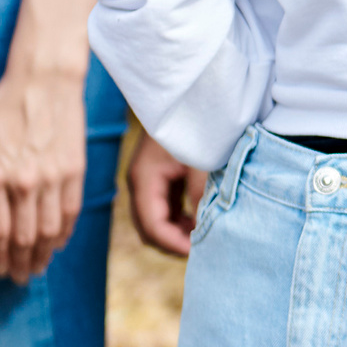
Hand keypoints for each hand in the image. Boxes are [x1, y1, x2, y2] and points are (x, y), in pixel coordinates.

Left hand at [0, 62, 87, 282]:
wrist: (45, 80)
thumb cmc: (3, 106)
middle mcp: (21, 181)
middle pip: (24, 237)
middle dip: (21, 263)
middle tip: (20, 278)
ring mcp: (51, 177)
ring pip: (49, 230)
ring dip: (44, 254)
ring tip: (39, 268)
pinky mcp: (74, 169)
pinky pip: (70, 211)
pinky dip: (65, 232)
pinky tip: (59, 243)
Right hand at [125, 132, 206, 257]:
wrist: (191, 95)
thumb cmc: (196, 124)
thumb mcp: (201, 160)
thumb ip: (200, 195)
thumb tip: (203, 230)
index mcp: (145, 179)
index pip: (152, 226)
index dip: (174, 243)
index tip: (198, 251)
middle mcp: (141, 183)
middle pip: (150, 229)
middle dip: (174, 242)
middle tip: (203, 249)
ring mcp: (149, 181)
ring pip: (157, 220)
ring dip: (178, 232)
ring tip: (205, 235)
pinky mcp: (160, 177)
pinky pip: (166, 208)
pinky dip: (180, 219)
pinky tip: (200, 219)